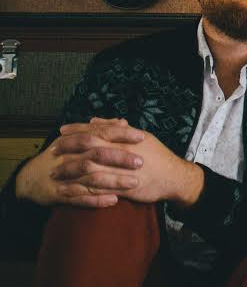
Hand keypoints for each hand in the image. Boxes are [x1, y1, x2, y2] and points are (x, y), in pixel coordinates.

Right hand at [15, 118, 142, 207]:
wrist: (29, 179)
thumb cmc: (60, 156)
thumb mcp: (76, 140)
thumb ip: (101, 130)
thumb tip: (123, 121)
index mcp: (74, 140)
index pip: (99, 133)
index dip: (120, 134)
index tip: (141, 136)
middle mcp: (68, 156)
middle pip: (96, 154)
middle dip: (120, 158)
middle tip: (141, 161)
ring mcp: (63, 176)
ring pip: (91, 177)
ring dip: (113, 180)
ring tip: (134, 183)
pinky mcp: (58, 194)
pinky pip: (79, 198)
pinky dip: (97, 199)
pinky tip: (114, 201)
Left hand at [51, 119, 201, 207]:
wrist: (173, 176)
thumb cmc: (157, 155)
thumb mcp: (141, 136)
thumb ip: (118, 128)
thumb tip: (97, 119)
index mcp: (125, 138)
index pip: (97, 130)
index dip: (77, 130)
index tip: (61, 131)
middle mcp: (121, 152)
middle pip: (88, 148)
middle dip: (68, 149)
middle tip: (52, 151)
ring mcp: (121, 171)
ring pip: (89, 169)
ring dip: (69, 171)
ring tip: (54, 173)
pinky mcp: (121, 189)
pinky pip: (96, 190)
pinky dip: (79, 191)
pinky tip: (66, 192)